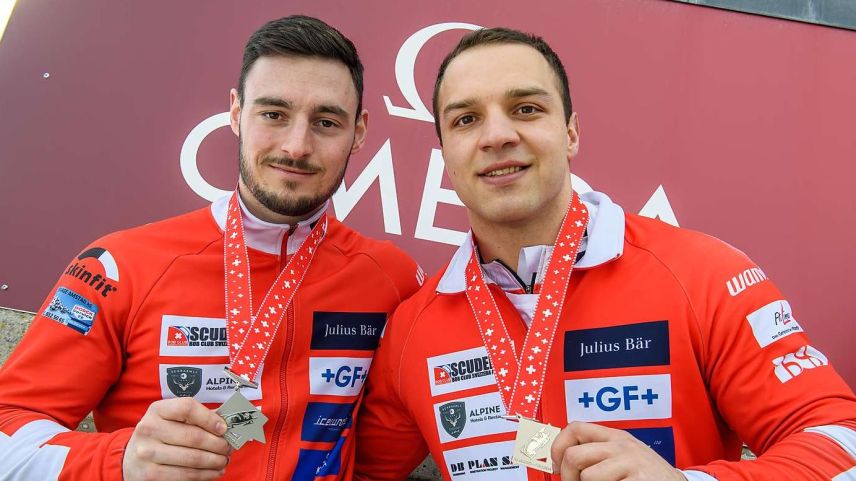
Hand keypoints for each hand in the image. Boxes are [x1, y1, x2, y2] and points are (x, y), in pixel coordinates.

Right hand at [123, 397, 231, 480]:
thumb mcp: (171, 420)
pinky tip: (214, 471)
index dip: (210, 418)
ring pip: (193, 458)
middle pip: (194, 436)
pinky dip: (205, 474)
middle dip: (219, 444)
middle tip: (229, 448)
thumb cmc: (160, 436)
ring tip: (224, 460)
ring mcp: (147, 453)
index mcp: (157, 410)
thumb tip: (228, 422)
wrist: (131, 459)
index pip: (187, 408)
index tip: (224, 428)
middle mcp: (149, 429)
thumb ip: (197, 418)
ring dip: (215, 461)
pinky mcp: (149, 475)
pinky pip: (185, 476)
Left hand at [550, 422, 685, 480]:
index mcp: (616, 437)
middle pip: (574, 456)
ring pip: (587, 477)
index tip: (555, 466)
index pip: (575, 428)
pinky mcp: (639, 480)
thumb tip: (558, 461)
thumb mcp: (624, 457)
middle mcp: (622, 446)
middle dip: (567, 477)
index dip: (557, 447)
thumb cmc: (647, 476)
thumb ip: (598, 453)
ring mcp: (632, 463)